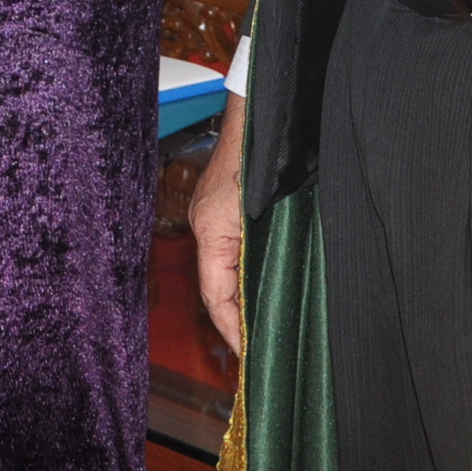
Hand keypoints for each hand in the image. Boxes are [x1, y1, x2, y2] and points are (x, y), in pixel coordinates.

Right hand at [192, 92, 246, 356]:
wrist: (263, 114)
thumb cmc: (261, 157)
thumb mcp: (261, 213)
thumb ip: (256, 260)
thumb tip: (257, 305)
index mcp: (211, 231)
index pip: (215, 296)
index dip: (231, 329)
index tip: (248, 355)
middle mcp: (207, 227)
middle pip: (217, 287)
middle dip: (235, 321)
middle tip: (257, 351)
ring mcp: (215, 217)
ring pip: (225, 272)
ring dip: (242, 301)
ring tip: (262, 330)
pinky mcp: (227, 209)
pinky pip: (230, 255)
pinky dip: (244, 278)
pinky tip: (263, 289)